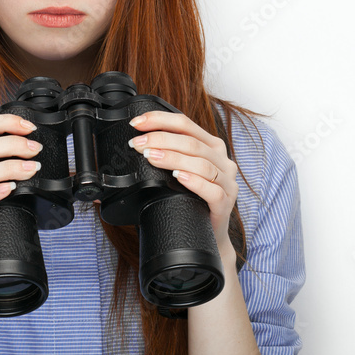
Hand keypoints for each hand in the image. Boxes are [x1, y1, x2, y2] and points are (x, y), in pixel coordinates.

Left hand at [127, 112, 237, 251]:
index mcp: (211, 146)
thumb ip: (165, 154)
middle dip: (161, 139)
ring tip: (151, 158)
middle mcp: (222, 160)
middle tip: (137, 144)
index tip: (136, 123)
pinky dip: (194, 182)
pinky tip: (178, 177)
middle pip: (192, 142)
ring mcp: (227, 183)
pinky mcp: (226, 204)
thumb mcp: (180, 171)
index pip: (185, 123)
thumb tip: (127, 148)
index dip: (159, 120)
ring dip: (173, 158)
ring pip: (202, 164)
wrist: (208, 234)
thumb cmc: (190, 198)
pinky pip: (213, 191)